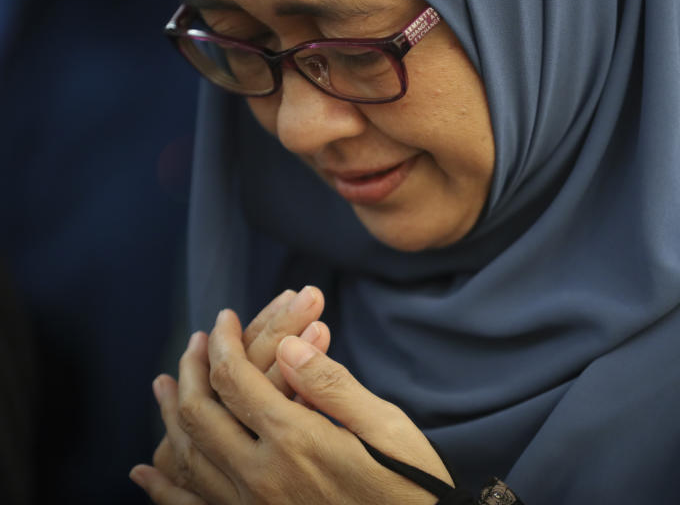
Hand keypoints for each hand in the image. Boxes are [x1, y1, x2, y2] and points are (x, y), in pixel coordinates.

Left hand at [131, 310, 450, 504]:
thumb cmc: (408, 483)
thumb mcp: (386, 425)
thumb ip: (332, 386)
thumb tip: (289, 346)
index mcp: (296, 440)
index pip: (236, 379)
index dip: (223, 342)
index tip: (223, 318)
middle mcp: (263, 475)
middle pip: (201, 413)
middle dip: (192, 369)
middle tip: (196, 340)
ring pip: (189, 455)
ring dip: (171, 413)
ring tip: (164, 383)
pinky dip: (163, 487)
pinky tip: (146, 470)